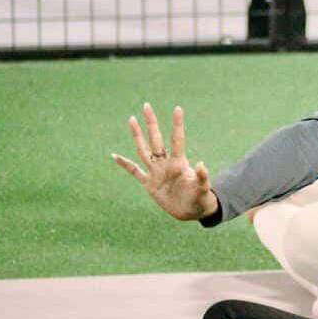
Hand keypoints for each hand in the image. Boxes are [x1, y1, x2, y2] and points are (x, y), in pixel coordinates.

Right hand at [112, 102, 217, 220]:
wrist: (191, 212)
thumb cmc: (200, 199)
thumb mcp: (203, 189)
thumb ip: (202, 177)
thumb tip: (201, 164)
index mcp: (179, 163)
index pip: (177, 140)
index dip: (177, 125)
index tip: (177, 108)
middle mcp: (165, 164)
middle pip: (156, 139)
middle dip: (151, 123)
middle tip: (147, 105)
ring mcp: (156, 172)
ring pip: (143, 150)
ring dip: (137, 135)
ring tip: (131, 119)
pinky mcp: (149, 184)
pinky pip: (134, 171)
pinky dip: (125, 164)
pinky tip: (114, 155)